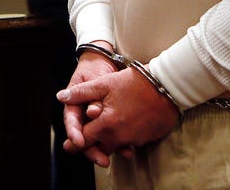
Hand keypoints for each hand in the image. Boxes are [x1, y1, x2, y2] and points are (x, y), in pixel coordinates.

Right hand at [58, 44, 121, 166]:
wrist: (106, 64)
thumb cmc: (95, 70)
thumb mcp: (92, 80)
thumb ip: (90, 97)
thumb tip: (90, 112)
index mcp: (74, 106)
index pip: (72, 124)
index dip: (74, 134)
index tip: (80, 142)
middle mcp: (83, 116)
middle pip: (85, 138)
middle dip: (92, 150)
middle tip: (101, 159)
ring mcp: (95, 120)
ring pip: (98, 139)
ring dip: (107, 149)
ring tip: (118, 155)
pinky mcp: (108, 122)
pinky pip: (111, 135)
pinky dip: (119, 143)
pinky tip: (128, 149)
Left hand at [58, 66, 180, 159]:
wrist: (167, 87)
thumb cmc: (136, 83)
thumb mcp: (105, 84)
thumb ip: (81, 93)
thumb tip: (61, 97)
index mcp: (106, 125)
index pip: (85, 139)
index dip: (75, 141)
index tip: (70, 144)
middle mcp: (118, 137)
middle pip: (100, 146)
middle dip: (93, 145)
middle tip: (85, 143)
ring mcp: (133, 140)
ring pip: (115, 146)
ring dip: (109, 142)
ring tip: (106, 135)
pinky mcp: (146, 139)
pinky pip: (130, 143)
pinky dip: (125, 138)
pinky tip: (125, 128)